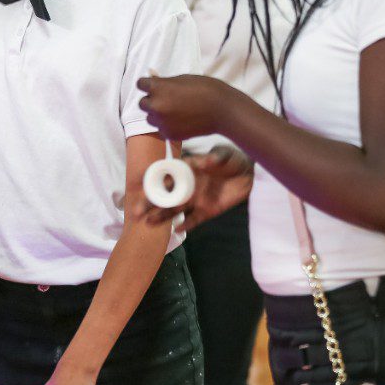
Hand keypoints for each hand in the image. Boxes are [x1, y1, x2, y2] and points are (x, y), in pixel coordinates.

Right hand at [136, 144, 254, 232]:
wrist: (249, 173)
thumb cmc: (232, 159)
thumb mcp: (224, 155)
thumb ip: (215, 158)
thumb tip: (204, 162)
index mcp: (186, 171)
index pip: (165, 178)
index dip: (153, 184)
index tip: (142, 190)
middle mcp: (186, 186)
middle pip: (164, 196)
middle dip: (150, 204)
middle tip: (136, 213)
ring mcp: (195, 200)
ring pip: (175, 210)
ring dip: (162, 216)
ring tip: (148, 223)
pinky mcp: (207, 211)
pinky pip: (194, 220)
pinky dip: (186, 224)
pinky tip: (178, 229)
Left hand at [137, 74, 237, 140]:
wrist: (223, 110)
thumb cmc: (206, 89)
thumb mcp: (182, 79)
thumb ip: (164, 82)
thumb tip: (151, 79)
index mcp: (158, 88)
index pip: (140, 84)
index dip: (148, 85)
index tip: (155, 86)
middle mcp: (156, 105)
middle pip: (142, 104)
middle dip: (152, 101)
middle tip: (168, 100)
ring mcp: (161, 121)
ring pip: (150, 118)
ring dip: (158, 115)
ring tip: (177, 111)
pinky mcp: (169, 134)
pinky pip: (161, 129)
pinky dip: (168, 126)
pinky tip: (182, 120)